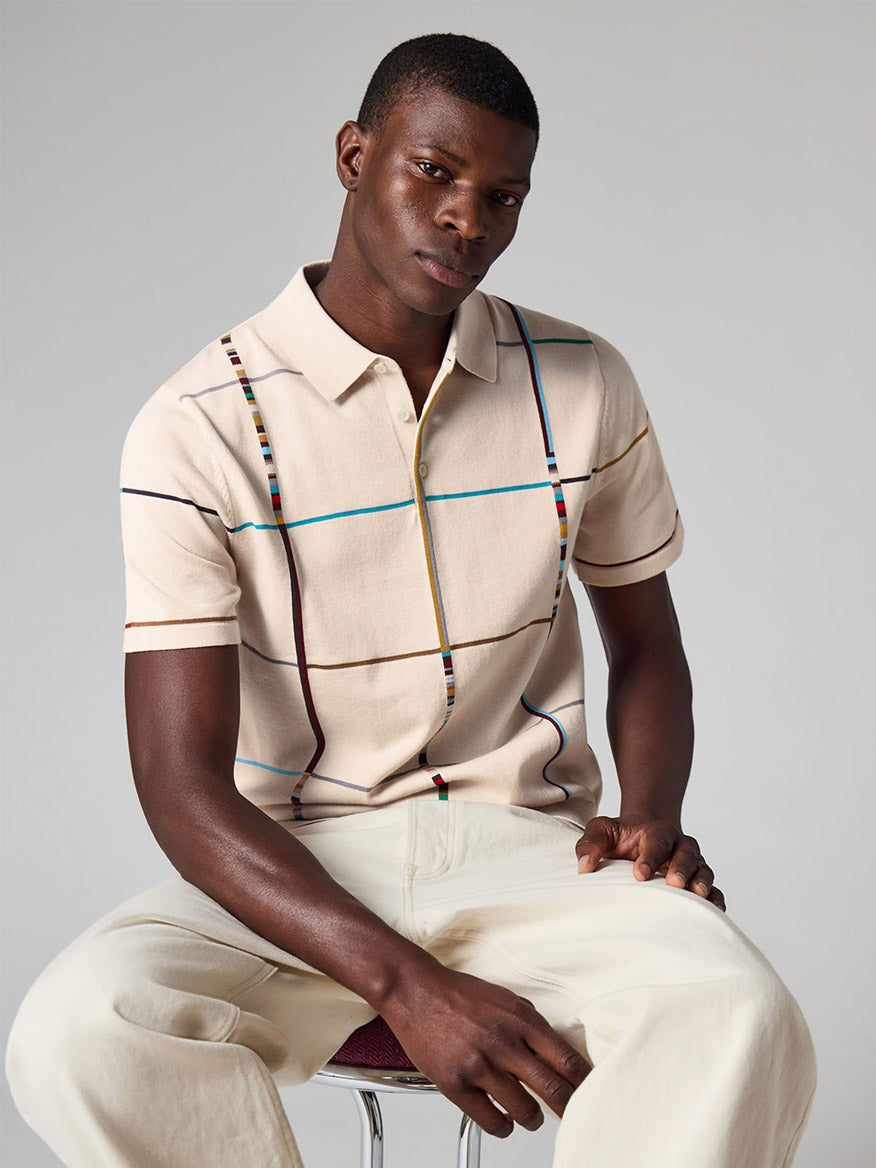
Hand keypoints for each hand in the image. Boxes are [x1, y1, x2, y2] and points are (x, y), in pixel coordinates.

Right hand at [379, 963, 590, 1136]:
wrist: (416, 991)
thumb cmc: (460, 994)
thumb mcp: (506, 998)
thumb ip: (532, 1024)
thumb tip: (558, 1053)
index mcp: (522, 1020)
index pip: (567, 1060)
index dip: (584, 1082)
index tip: (589, 1091)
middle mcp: (504, 1043)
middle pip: (554, 1090)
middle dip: (568, 1108)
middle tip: (571, 1113)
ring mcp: (479, 1065)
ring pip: (526, 1111)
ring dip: (534, 1120)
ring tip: (532, 1117)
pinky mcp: (456, 1084)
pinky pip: (492, 1121)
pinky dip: (505, 1127)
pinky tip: (504, 1120)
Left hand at [575, 814, 726, 910]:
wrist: (642, 837)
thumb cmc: (621, 837)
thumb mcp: (601, 832)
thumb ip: (590, 844)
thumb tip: (583, 868)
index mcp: (656, 832)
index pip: (656, 841)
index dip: (650, 856)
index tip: (639, 875)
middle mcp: (680, 845)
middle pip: (686, 853)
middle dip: (681, 868)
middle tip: (673, 883)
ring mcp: (693, 864)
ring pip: (703, 870)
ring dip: (701, 882)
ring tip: (697, 896)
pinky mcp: (699, 881)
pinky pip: (714, 890)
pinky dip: (716, 899)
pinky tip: (714, 912)